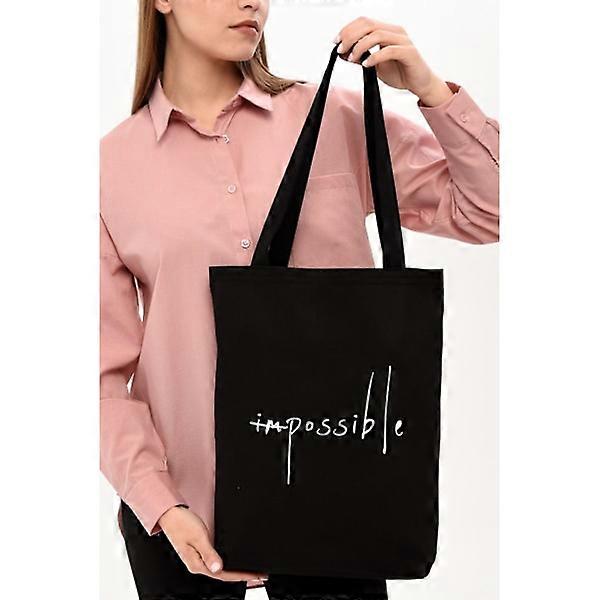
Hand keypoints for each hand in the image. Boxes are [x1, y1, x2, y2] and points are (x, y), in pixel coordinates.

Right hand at [157, 505, 268, 582]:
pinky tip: (233, 562)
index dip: (240, 576)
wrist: (170, 514)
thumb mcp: (198, 537)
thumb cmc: (181, 523)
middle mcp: (197, 564)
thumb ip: (209, 553)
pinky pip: (216, 561)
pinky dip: (227, 563)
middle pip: (223, 574)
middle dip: (241, 575)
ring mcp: (198, 558)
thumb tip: (219, 568)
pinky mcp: (199, 552)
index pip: (222, 575)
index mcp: (196, 564)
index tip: (254, 575)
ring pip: (220, 569)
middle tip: (258, 575)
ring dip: (235, 571)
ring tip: (249, 571)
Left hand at [333, 17, 454, 107]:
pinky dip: (375, 56)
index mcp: (387, 31)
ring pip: (377, 34)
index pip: (364, 22)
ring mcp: (403, 40)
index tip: (336, 42)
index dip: (348, 29)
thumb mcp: (374, 65)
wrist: (419, 84)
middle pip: (368, 25)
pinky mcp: (408, 52)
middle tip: (341, 50)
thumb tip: (342, 53)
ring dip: (360, 46)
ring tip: (352, 59)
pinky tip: (366, 64)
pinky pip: (389, 50)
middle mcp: (395, 31)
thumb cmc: (400, 73)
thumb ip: (360, 57)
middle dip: (350, 36)